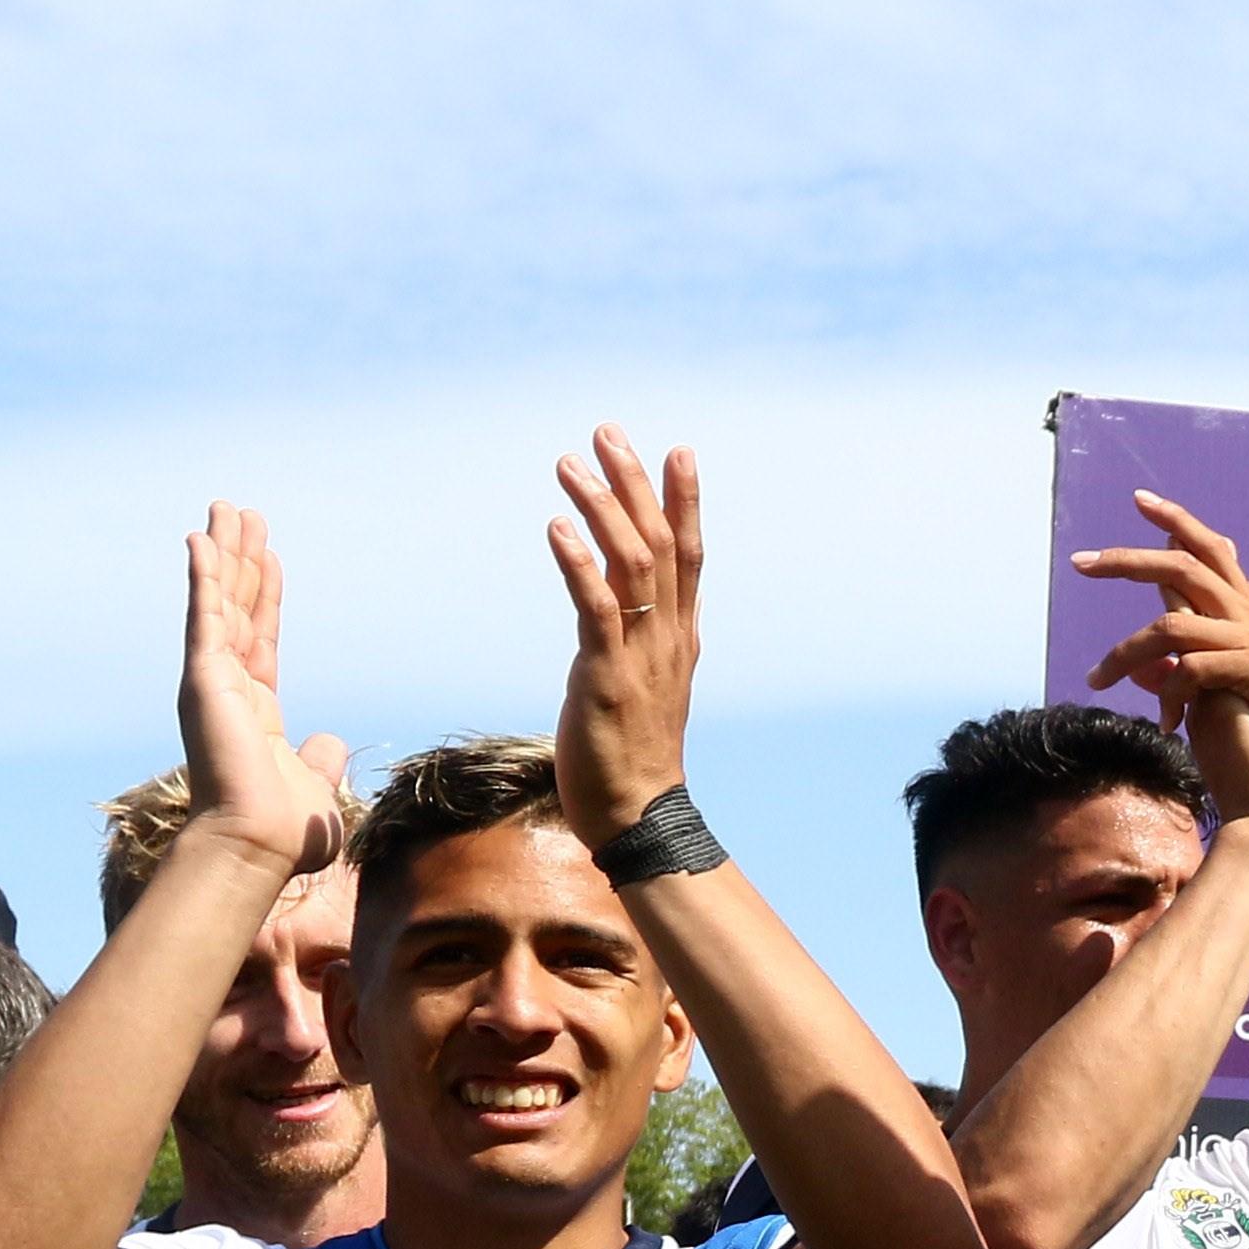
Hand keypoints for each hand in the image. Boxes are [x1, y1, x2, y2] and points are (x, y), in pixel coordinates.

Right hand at [179, 504, 351, 877]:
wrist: (259, 844)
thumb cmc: (285, 831)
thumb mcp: (317, 786)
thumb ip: (321, 760)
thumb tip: (328, 742)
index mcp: (256, 709)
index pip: (261, 636)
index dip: (265, 593)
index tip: (270, 554)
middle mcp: (229, 688)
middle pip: (237, 606)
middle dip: (240, 558)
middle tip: (241, 512)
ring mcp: (213, 680)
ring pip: (219, 600)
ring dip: (222, 552)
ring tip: (226, 508)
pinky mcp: (203, 678)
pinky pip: (204, 616)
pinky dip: (202, 576)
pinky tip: (200, 539)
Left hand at [547, 427, 707, 841]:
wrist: (639, 816)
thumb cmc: (633, 754)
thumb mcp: (646, 682)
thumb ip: (642, 636)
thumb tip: (632, 601)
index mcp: (679, 636)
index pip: (690, 554)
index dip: (684, 499)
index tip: (676, 450)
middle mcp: (668, 637)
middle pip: (663, 543)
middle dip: (636, 483)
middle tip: (608, 432)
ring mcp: (641, 655)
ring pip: (634, 563)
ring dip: (602, 508)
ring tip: (570, 465)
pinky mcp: (606, 677)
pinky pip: (597, 609)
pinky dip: (579, 564)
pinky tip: (557, 527)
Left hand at [1078, 492, 1248, 842]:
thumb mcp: (1232, 684)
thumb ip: (1196, 663)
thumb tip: (1151, 666)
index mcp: (1246, 609)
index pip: (1209, 548)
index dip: (1176, 520)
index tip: (1139, 499)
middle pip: (1182, 567)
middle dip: (1127, 561)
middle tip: (1080, 562)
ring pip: (1173, 625)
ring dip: (1125, 654)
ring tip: (1096, 680)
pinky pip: (1195, 669)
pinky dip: (1171, 694)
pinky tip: (1166, 722)